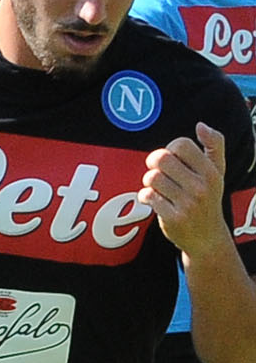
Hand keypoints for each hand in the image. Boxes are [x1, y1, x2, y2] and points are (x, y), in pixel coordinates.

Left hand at [147, 123, 235, 256]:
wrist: (207, 236)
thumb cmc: (208, 197)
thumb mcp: (217, 171)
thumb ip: (214, 145)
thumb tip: (201, 125)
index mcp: (212, 171)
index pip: (181, 144)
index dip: (170, 149)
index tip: (173, 159)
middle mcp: (202, 187)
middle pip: (161, 158)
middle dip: (154, 163)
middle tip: (159, 171)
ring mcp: (188, 203)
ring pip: (152, 177)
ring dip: (149, 181)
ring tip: (158, 187)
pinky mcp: (173, 218)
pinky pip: (147, 196)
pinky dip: (145, 196)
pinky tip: (153, 200)